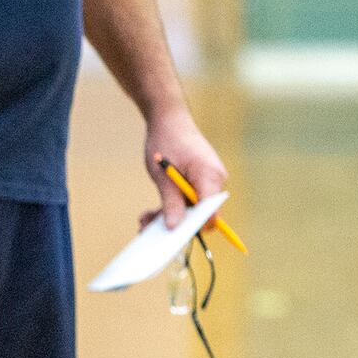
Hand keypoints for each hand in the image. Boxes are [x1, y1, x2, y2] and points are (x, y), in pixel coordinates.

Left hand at [141, 112, 227, 229]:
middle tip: (146, 229)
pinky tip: (150, 213)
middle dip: (175, 225)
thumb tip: (174, 227)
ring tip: (143, 221)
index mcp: (210, 177)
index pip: (210, 214)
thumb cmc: (166, 141)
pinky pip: (186, 202)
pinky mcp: (198, 184)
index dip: (193, 228)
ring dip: (167, 218)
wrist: (169, 120)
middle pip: (199, 215)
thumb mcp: (162, 175)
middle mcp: (214, 182)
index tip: (170, 237)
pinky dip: (169, 208)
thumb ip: (170, 202)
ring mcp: (207, 183)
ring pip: (190, 211)